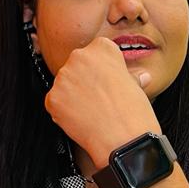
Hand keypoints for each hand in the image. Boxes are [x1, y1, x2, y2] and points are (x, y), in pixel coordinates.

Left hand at [44, 37, 160, 167]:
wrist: (122, 139)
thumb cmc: (132, 113)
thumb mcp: (136, 86)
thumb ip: (128, 76)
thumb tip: (136, 78)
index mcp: (102, 48)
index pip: (97, 52)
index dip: (103, 70)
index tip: (107, 81)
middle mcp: (79, 57)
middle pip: (77, 66)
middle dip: (85, 80)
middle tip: (98, 98)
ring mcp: (63, 78)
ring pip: (65, 84)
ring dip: (74, 95)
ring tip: (91, 111)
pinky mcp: (52, 98)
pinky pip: (56, 102)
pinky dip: (64, 111)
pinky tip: (81, 119)